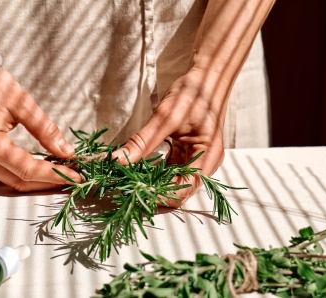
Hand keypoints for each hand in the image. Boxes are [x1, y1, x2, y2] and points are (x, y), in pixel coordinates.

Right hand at [0, 62, 81, 191]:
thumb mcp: (22, 103)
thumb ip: (44, 129)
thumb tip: (66, 151)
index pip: (27, 169)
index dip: (53, 175)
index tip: (76, 175)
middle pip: (19, 181)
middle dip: (47, 183)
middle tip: (72, 177)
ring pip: (11, 180)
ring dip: (37, 180)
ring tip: (61, 173)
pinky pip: (5, 172)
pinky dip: (25, 173)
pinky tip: (43, 167)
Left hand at [113, 67, 230, 204]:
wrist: (208, 75)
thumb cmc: (193, 92)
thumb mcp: (165, 117)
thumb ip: (141, 142)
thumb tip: (116, 160)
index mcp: (207, 157)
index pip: (182, 190)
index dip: (158, 196)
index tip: (133, 192)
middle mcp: (206, 163)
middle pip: (179, 190)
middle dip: (153, 193)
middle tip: (126, 189)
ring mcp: (198, 158)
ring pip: (174, 181)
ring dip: (153, 183)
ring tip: (129, 182)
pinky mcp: (189, 153)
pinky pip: (172, 169)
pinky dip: (156, 172)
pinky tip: (138, 170)